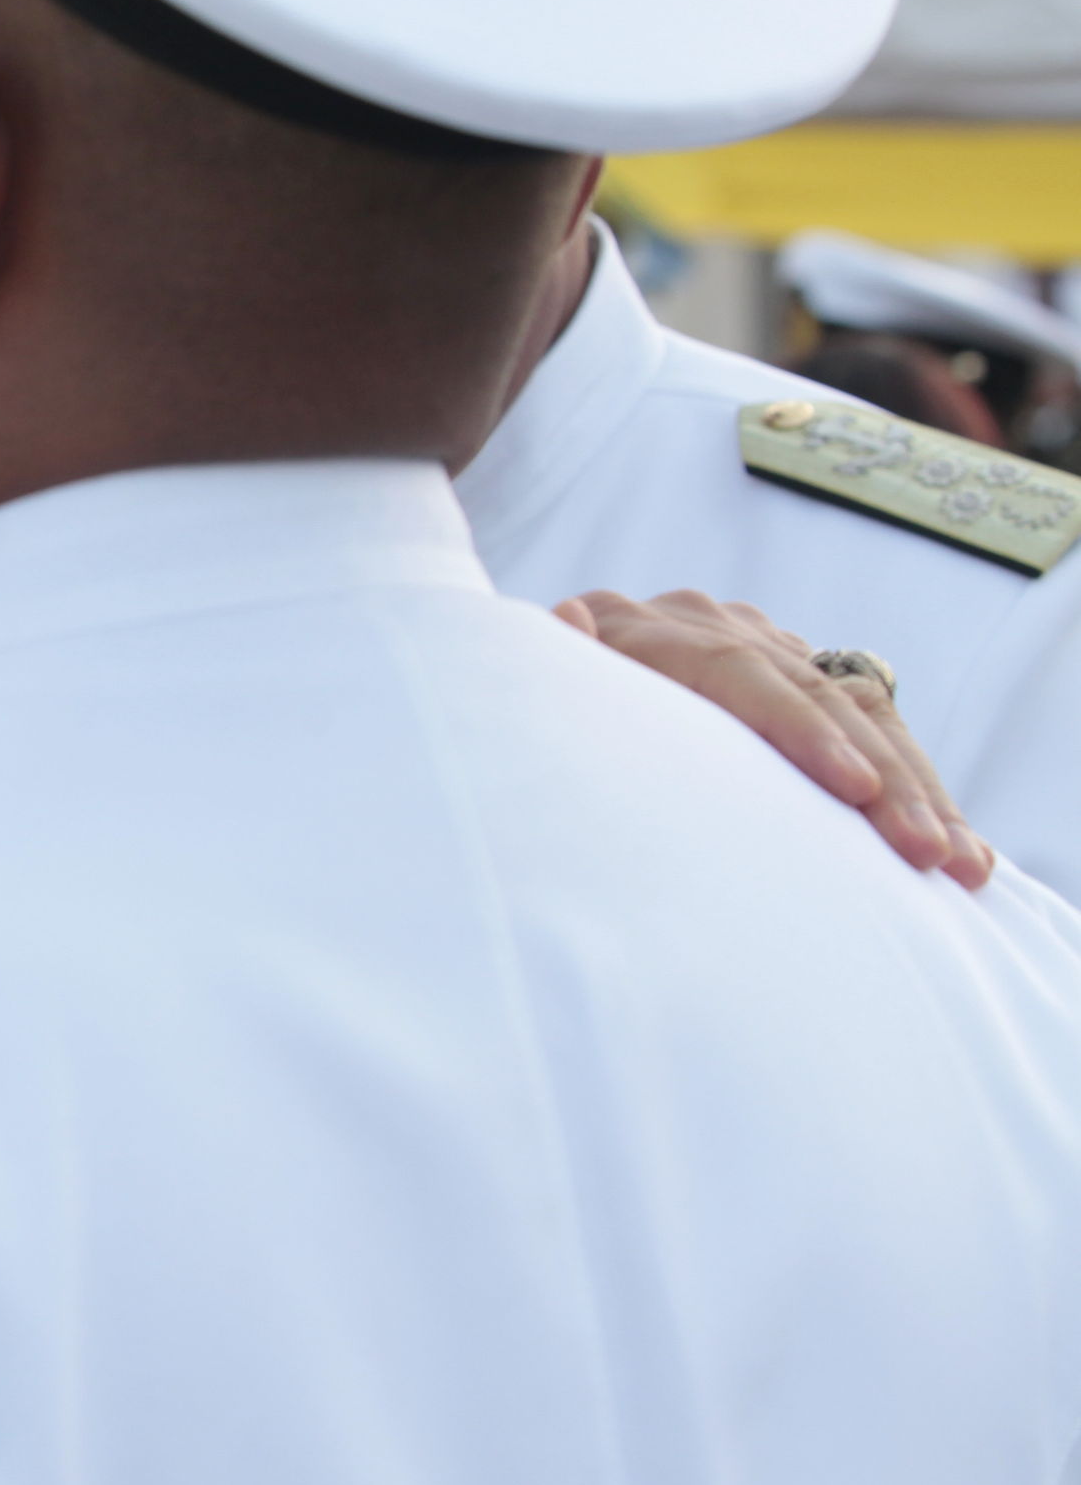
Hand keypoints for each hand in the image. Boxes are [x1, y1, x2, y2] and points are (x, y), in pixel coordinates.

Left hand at [555, 589, 990, 887]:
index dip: (798, 727)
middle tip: (927, 852)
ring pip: (856, 710)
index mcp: (635, 630)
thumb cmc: (521, 724)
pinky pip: (869, 727)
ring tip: (962, 866)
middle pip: (811, 693)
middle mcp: (703, 624)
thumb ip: (557, 666)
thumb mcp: (529, 699)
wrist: (525, 694)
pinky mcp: (791, 673)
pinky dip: (915, 787)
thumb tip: (566, 618)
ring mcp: (754, 643)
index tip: (854, 788)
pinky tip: (962, 845)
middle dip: (883, 776)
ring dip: (918, 790)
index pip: (733, 671)